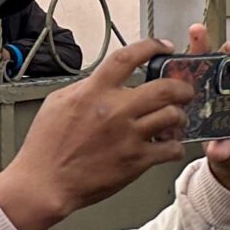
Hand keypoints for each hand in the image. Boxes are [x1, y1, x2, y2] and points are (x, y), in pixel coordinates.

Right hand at [0, 36, 184, 229]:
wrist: (45, 182)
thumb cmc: (47, 146)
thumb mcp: (58, 103)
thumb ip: (86, 87)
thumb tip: (106, 78)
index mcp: (93, 92)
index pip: (127, 58)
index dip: (151, 47)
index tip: (163, 46)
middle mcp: (114, 110)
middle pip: (165, 88)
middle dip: (182, 87)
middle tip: (184, 90)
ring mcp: (128, 136)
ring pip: (173, 116)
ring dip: (179, 116)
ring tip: (175, 119)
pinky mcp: (137, 160)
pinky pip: (172, 148)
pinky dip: (175, 146)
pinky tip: (168, 145)